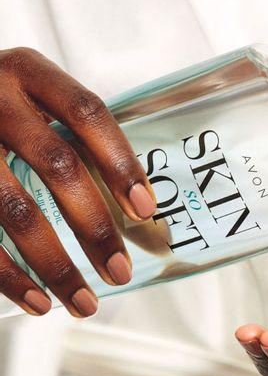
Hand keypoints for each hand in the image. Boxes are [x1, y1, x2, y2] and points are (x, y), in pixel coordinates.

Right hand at [0, 47, 156, 316]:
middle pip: (58, 165)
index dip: (120, 162)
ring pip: (14, 209)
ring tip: (83, 303)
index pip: (87, 113)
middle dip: (94, 225)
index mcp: (29, 72)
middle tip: (120, 271)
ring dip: (54, 264)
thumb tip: (136, 207)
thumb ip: (69, 134)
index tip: (145, 210)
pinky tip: (36, 301)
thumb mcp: (29, 98)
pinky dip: (8, 276)